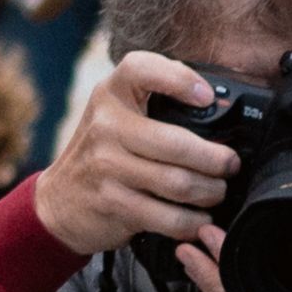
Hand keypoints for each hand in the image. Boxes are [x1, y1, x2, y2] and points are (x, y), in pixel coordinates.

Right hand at [36, 49, 240, 258]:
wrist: (61, 200)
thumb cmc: (103, 153)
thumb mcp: (118, 117)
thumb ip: (155, 105)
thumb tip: (218, 107)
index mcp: (110, 95)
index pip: (141, 69)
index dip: (179, 78)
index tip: (206, 97)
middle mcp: (105, 126)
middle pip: (177, 144)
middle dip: (217, 160)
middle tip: (230, 165)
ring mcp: (106, 165)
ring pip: (179, 183)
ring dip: (211, 193)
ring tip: (216, 191)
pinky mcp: (113, 203)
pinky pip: (170, 218)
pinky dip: (194, 223)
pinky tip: (199, 218)